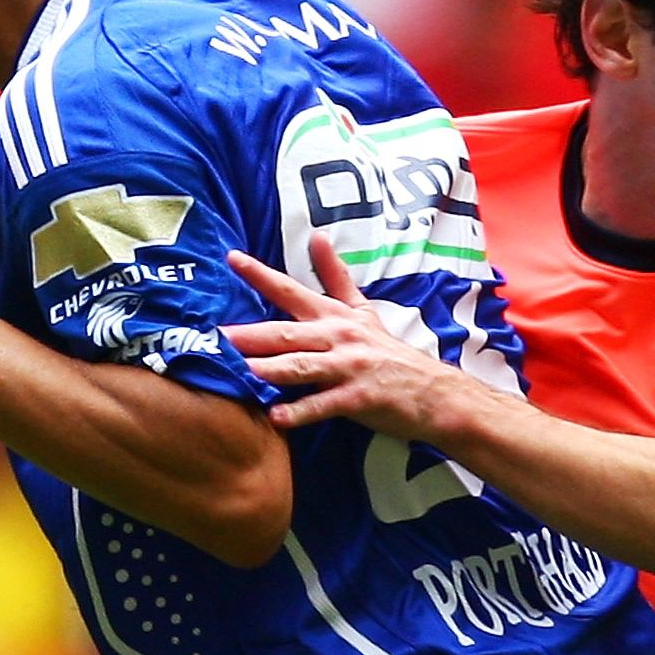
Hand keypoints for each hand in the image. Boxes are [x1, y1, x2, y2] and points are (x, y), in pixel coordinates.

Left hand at [228, 234, 481, 443]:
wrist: (434, 392)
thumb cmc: (389, 353)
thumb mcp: (362, 310)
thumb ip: (335, 276)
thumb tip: (317, 236)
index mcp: (334, 317)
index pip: (291, 291)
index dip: (261, 275)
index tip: (232, 259)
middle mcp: (338, 338)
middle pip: (288, 333)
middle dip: (253, 334)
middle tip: (220, 336)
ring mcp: (349, 368)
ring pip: (303, 366)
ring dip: (272, 369)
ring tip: (243, 371)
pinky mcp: (359, 398)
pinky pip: (324, 405)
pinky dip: (301, 412)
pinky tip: (276, 418)